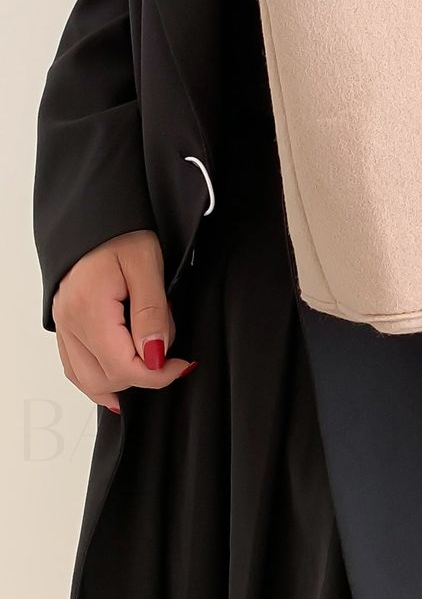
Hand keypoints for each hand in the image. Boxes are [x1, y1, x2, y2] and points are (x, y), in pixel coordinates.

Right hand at [51, 229, 196, 413]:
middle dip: (142, 377)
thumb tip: (155, 355)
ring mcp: (64, 324)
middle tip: (171, 361)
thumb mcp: (147, 264)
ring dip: (119, 383)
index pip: (122, 367)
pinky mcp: (65, 322)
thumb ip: (152, 313)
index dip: (157, 374)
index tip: (182, 365)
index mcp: (89, 309)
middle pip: (104, 379)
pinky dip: (97, 376)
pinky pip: (75, 365)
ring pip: (85, 379)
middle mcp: (70, 321)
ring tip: (151, 372)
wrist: (98, 215)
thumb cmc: (122, 232)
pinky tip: (118, 378)